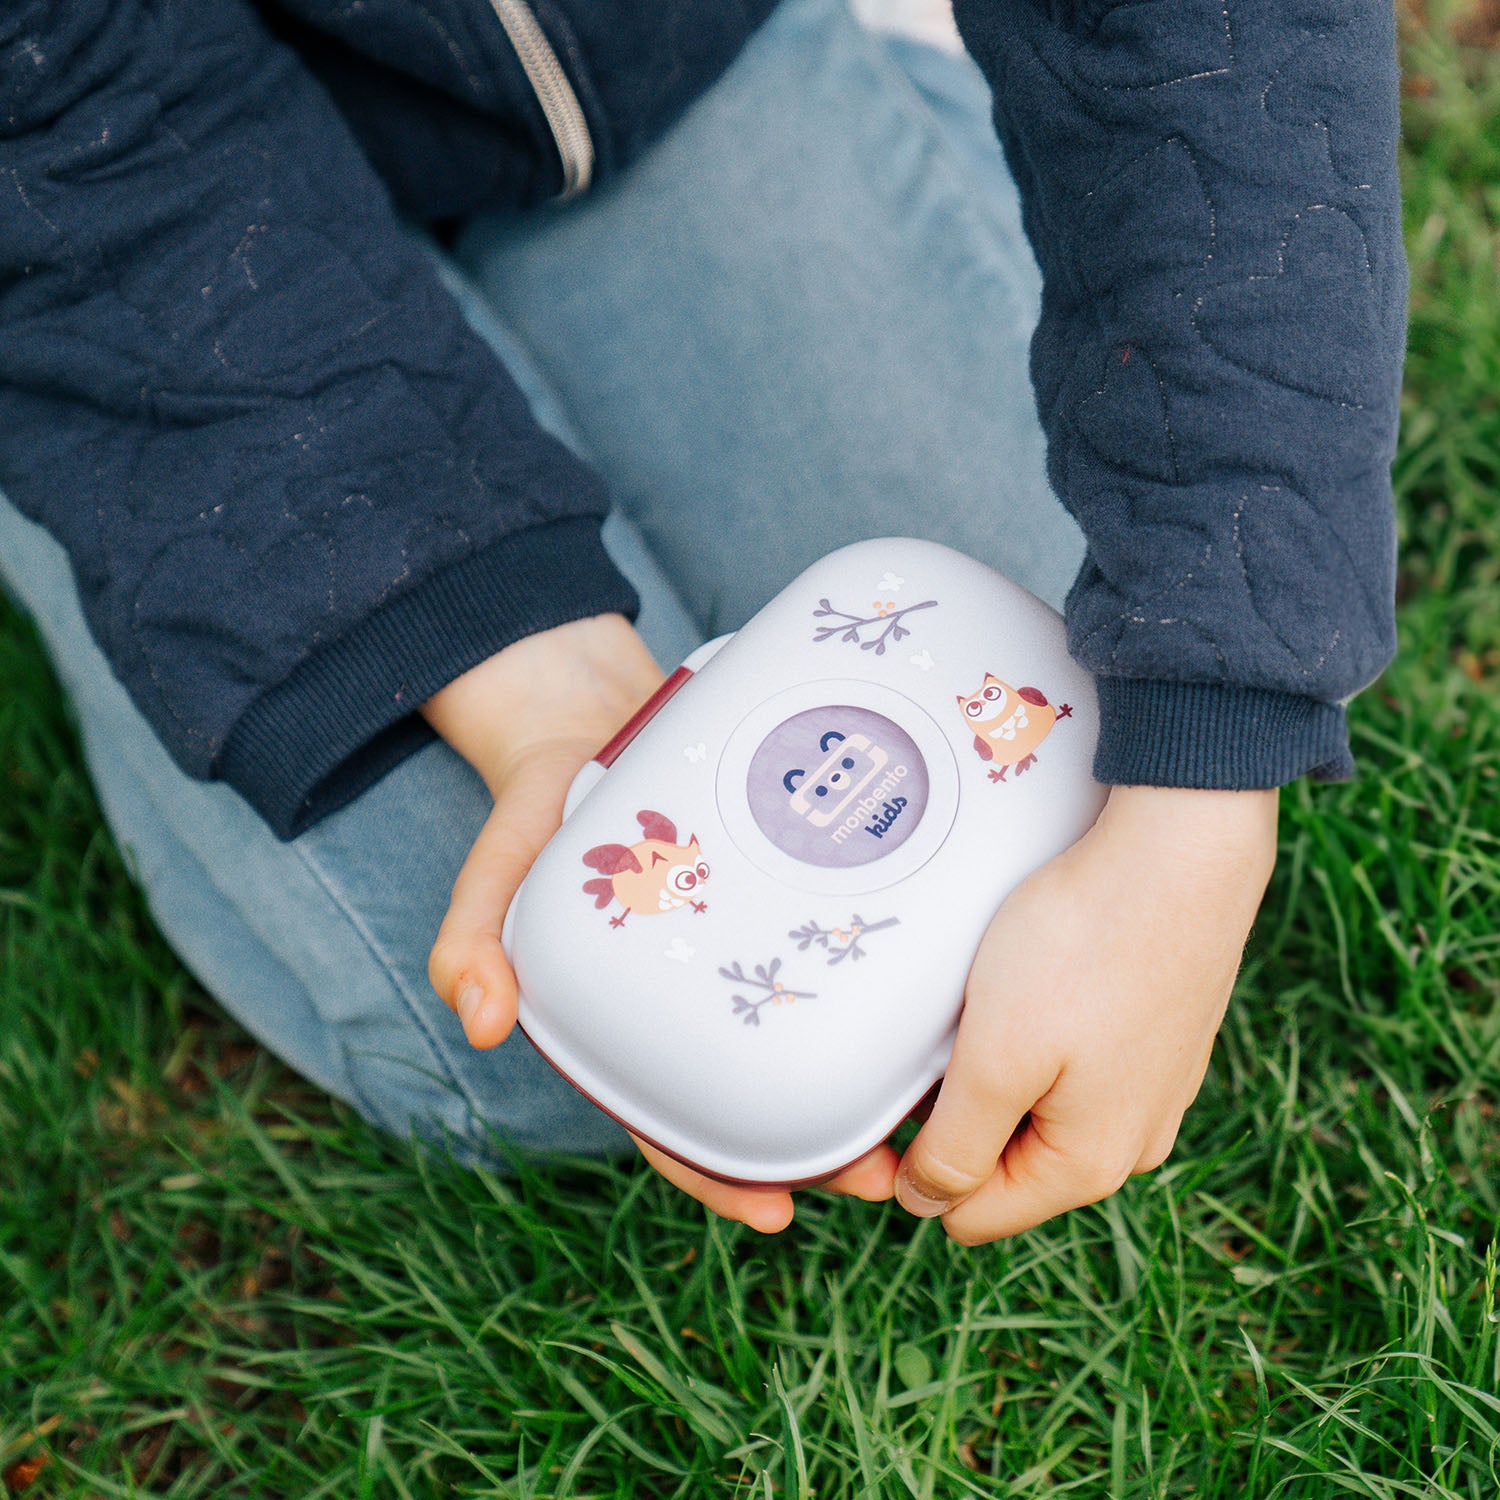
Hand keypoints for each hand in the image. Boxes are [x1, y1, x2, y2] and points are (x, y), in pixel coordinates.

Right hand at [420, 613, 896, 1230]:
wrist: (595, 724)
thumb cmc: (544, 812)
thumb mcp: (498, 871)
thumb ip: (474, 939)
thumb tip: (480, 1020)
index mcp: (627, 1024)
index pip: (671, 1122)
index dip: (718, 1176)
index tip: (778, 1215)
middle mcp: (693, 1003)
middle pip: (757, 1099)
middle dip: (819, 1149)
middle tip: (884, 1174)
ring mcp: (742, 954)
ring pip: (806, 1041)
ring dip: (863, 1085)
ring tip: (927, 1111)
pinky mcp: (783, 901)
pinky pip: (826, 960)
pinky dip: (868, 993)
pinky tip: (920, 1007)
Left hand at [894, 784, 1278, 1244]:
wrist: (1179, 850)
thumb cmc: (1081, 948)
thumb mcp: (997, 1060)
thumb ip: (958, 1149)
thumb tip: (927, 1206)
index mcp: (1088, 1166)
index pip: (967, 1215)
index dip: (912, 1166)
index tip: (890, 1098)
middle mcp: (1130, 1143)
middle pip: (1001, 1163)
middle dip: (955, 1113)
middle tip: (935, 1035)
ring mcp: (1149, 1089)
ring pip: (1033, 1108)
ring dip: (994, 1069)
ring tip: (984, 1002)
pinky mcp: (1153, 1038)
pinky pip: (1071, 1064)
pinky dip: (1036, 1035)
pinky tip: (1029, 982)